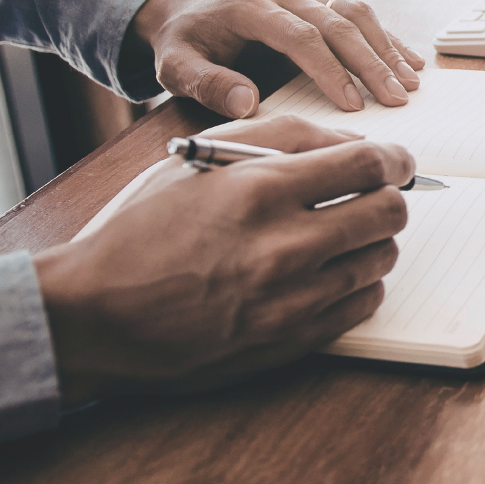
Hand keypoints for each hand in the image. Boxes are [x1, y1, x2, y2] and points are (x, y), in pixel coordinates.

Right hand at [33, 114, 413, 405]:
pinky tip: (328, 273)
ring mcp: (289, 302)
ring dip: (372, 241)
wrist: (90, 318)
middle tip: (368, 197)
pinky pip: (363, 304)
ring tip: (339, 236)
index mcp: (256, 194)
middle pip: (388, 213)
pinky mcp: (290, 342)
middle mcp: (281, 248)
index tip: (394, 162)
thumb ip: (284, 140)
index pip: (368, 166)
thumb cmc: (140, 233)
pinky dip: (358, 283)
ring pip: (381, 259)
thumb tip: (355, 144)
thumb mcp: (199, 165)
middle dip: (387, 198)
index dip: (394, 159)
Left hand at [132, 0, 426, 117]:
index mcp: (250, 4)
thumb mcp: (176, 67)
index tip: (352, 105)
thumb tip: (248, 104)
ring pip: (356, 13)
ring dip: (385, 49)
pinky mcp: (318, 0)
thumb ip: (207, 84)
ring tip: (410, 82)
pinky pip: (359, 14)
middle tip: (396, 98)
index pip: (301, 36)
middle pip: (338, 23)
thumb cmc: (183, 44)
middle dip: (371, 63)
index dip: (330, 70)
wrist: (184, 12)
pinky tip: (410, 59)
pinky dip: (386, 38)